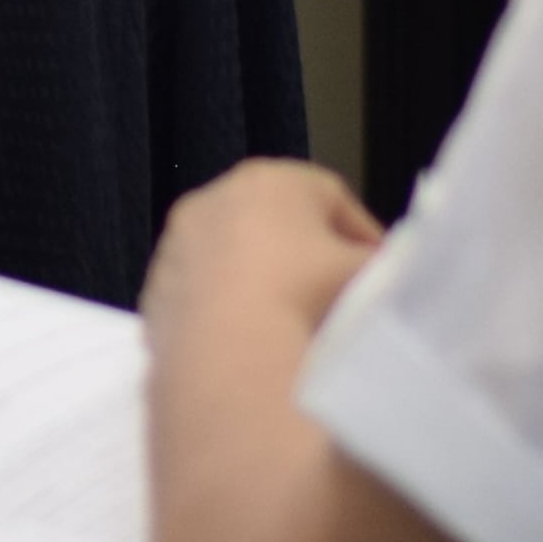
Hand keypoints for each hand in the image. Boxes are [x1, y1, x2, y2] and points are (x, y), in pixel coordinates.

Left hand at [144, 160, 386, 365]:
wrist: (229, 361)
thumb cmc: (307, 298)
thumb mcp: (368, 275)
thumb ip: (384, 266)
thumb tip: (387, 274)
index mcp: (270, 180)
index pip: (331, 197)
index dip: (363, 234)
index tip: (381, 271)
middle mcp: (214, 199)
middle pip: (277, 224)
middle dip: (310, 256)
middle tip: (341, 296)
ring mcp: (177, 247)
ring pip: (235, 261)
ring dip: (263, 285)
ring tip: (294, 326)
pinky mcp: (155, 296)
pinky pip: (204, 298)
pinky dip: (227, 315)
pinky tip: (251, 346)